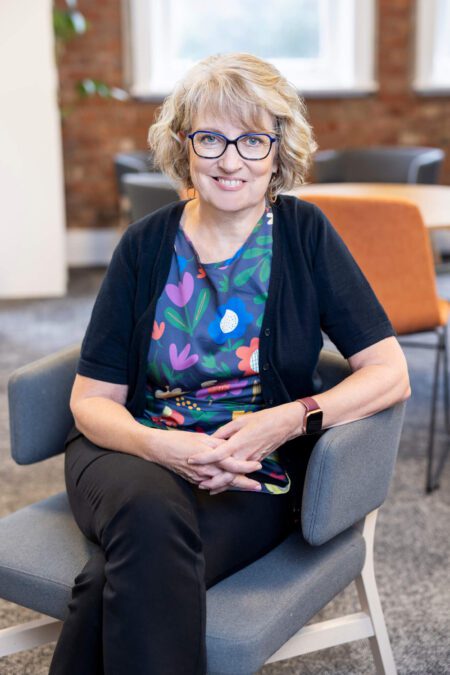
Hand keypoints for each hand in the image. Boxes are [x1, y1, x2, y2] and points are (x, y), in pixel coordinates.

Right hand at [148, 428, 262, 490]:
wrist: (159, 449)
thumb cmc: (179, 439)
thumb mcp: (201, 437)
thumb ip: (217, 443)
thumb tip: (231, 445)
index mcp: (210, 456)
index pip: (233, 464)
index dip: (246, 466)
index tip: (258, 465)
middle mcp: (206, 469)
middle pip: (229, 478)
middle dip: (245, 483)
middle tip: (258, 486)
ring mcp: (199, 477)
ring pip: (221, 483)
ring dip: (234, 485)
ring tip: (248, 486)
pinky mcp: (193, 480)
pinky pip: (210, 484)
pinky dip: (220, 485)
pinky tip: (227, 485)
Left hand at [187, 404, 303, 492]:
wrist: (285, 424)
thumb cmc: (263, 419)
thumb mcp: (241, 421)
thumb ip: (225, 431)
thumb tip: (212, 438)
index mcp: (237, 443)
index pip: (216, 454)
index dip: (202, 458)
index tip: (190, 460)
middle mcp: (244, 455)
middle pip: (225, 473)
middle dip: (211, 480)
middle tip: (198, 482)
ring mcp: (251, 461)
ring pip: (234, 476)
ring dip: (221, 484)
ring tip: (208, 487)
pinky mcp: (256, 462)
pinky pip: (242, 474)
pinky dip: (232, 479)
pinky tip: (224, 483)